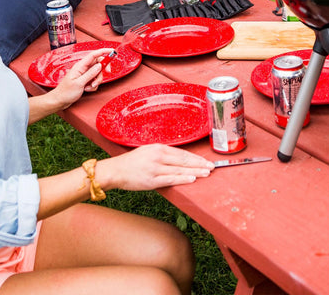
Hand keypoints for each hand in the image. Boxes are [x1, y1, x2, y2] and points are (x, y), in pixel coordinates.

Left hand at [51, 50, 108, 108]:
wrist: (60, 100)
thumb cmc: (66, 92)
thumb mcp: (79, 83)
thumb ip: (90, 74)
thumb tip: (99, 65)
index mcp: (80, 66)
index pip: (94, 55)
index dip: (104, 51)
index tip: (112, 51)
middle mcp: (83, 68)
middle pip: (98, 63)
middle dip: (103, 70)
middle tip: (107, 74)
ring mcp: (84, 74)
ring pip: (98, 73)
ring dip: (97, 81)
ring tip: (90, 87)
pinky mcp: (85, 80)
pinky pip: (94, 80)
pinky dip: (93, 85)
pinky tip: (87, 89)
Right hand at [97, 144, 213, 190]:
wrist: (115, 170)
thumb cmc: (132, 162)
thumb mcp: (148, 151)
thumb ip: (162, 154)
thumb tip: (178, 159)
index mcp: (158, 148)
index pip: (182, 153)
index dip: (196, 157)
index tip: (206, 160)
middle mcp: (158, 156)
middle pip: (184, 160)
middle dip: (200, 164)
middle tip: (213, 167)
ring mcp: (155, 168)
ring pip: (180, 169)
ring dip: (195, 171)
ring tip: (207, 173)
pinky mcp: (152, 180)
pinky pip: (171, 179)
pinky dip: (183, 179)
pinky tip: (192, 179)